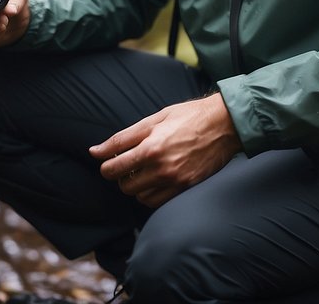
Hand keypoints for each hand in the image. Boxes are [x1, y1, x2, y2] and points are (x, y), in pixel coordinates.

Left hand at [90, 93, 242, 207]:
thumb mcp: (154, 119)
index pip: (113, 165)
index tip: (107, 161)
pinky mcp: (185, 187)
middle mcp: (160, 165)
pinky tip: (155, 180)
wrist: (224, 124)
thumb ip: (123, 138)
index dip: (105, 165)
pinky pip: (157, 202)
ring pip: (139, 196)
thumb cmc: (188, 116)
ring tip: (143, 171)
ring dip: (135, 186)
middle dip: (120, 175)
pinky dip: (150, 194)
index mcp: (150, 145)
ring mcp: (174, 179)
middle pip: (123, 184)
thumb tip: (94, 151)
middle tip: (128, 164)